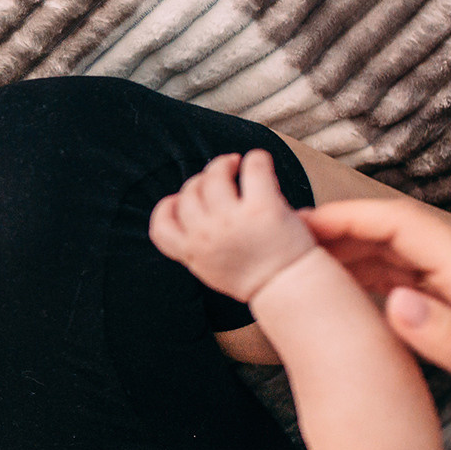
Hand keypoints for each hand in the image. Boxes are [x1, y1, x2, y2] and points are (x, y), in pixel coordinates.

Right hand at [150, 150, 316, 302]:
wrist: (290, 290)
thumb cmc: (257, 279)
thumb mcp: (214, 270)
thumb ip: (200, 247)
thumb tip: (197, 216)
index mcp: (192, 252)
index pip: (160, 226)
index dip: (166, 207)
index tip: (180, 200)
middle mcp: (206, 235)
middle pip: (189, 193)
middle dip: (202, 179)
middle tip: (220, 176)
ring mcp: (232, 221)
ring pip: (214, 176)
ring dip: (224, 164)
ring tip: (237, 164)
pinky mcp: (262, 208)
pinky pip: (253, 167)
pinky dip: (256, 159)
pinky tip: (260, 163)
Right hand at [305, 200, 450, 449]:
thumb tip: (397, 302)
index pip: (406, 227)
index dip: (350, 219)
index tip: (300, 226)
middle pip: (396, 232)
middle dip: (338, 231)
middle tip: (280, 245)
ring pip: (399, 254)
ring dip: (350, 253)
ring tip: (297, 266)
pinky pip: (410, 279)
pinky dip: (370, 279)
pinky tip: (341, 294)